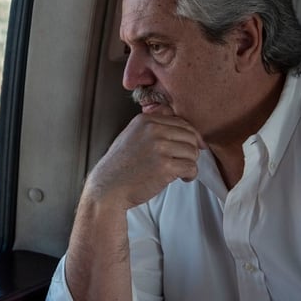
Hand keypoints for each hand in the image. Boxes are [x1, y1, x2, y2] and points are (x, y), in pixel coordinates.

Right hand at [85, 113, 205, 208]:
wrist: (108, 187)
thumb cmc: (121, 165)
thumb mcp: (131, 134)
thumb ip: (151, 124)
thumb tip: (173, 113)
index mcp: (146, 120)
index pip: (181, 122)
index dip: (190, 136)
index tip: (190, 147)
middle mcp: (153, 130)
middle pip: (190, 136)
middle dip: (191, 150)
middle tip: (184, 161)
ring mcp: (159, 147)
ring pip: (192, 152)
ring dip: (190, 163)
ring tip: (181, 170)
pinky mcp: (165, 166)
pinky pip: (191, 167)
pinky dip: (190, 175)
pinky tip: (182, 178)